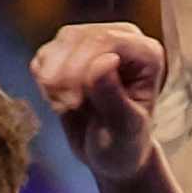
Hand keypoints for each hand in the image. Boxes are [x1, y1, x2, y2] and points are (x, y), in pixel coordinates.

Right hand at [29, 22, 173, 186]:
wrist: (109, 155)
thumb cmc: (125, 145)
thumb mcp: (123, 130)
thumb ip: (114, 97)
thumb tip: (106, 59)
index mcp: (147, 53)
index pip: (106, 40)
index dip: (81, 66)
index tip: (73, 102)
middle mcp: (123, 38)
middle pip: (78, 38)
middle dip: (64, 76)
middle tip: (66, 108)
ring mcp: (94, 41)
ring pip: (58, 44)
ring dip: (52, 80)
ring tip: (65, 108)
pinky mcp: (69, 51)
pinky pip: (44, 56)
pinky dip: (44, 81)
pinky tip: (60, 101)